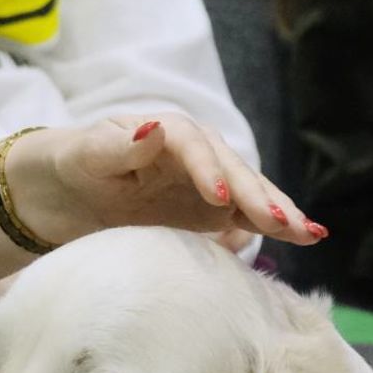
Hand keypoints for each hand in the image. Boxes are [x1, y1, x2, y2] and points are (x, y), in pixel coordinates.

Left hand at [8, 117, 323, 249]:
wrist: (62, 190)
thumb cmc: (73, 162)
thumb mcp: (86, 154)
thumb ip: (119, 147)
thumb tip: (155, 132)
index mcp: (167, 131)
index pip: (195, 148)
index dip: (208, 171)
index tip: (218, 198)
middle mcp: (196, 153)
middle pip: (233, 171)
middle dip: (259, 197)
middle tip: (285, 223)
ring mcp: (206, 183)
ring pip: (247, 195)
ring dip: (278, 213)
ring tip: (310, 233)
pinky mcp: (207, 212)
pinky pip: (242, 219)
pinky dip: (268, 229)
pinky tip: (300, 240)